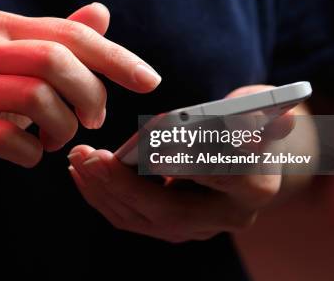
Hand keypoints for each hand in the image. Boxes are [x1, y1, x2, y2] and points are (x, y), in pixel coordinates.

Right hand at [0, 3, 160, 188]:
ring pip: (35, 98)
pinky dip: (32, 153)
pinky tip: (30, 154)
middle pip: (54, 60)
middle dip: (89, 94)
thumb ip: (61, 41)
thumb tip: (101, 12)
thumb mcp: (24, 69)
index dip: (115, 57)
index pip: (70, 33)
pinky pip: (8, 138)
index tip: (150, 82)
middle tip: (94, 120)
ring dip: (63, 128)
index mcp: (1, 27)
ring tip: (59, 139)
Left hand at [68, 85, 294, 242]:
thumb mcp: (256, 106)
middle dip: (124, 186)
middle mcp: (228, 216)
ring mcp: (199, 227)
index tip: (153, 152)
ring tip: (77, 160)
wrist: (252, 153)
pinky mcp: (174, 227)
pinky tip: (82, 174)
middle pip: (170, 212)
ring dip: (104, 191)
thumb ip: (254, 111)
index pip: (223, 178)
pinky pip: (132, 218)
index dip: (188, 166)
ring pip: (143, 220)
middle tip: (90, 157)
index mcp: (256, 185)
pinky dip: (104, 196)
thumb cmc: (251, 120)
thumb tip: (250, 120)